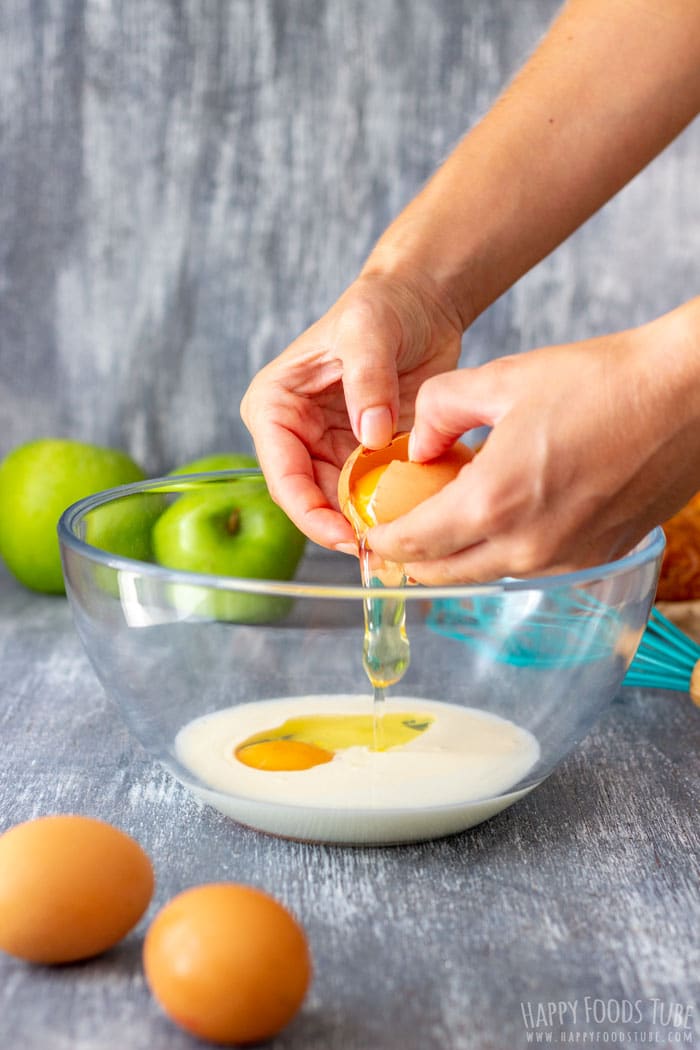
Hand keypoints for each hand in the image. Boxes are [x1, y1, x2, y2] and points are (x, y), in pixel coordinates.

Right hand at [240, 269, 462, 550]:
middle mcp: (296, 435)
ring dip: (370, 522)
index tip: (346, 535)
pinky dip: (395, 507)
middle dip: (343, 527)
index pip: (283, 474)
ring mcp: (330, 449)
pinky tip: (420, 517)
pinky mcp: (365, 456)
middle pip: (311, 500)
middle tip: (382, 550)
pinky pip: (374, 493)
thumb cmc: (382, 305)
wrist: (420, 302)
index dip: (311, 512)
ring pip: (343, 504)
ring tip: (404, 540)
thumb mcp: (369, 331)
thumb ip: (367, 379)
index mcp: (275, 407)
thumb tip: (370, 436)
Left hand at [366, 300, 699, 582]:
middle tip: (397, 527)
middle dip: (409, 557)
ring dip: (454, 554)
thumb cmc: (600, 382)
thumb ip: (439, 412)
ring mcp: (563, 560)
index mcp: (493, 503)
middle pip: (440, 575)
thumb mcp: (501, 379)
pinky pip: (526, 565)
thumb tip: (418, 447)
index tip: (368, 528)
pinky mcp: (594, 558)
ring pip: (483, 574)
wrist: (684, 397)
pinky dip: (500, 549)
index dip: (379, 540)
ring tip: (447, 513)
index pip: (411, 546)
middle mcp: (525, 547)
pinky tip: (503, 511)